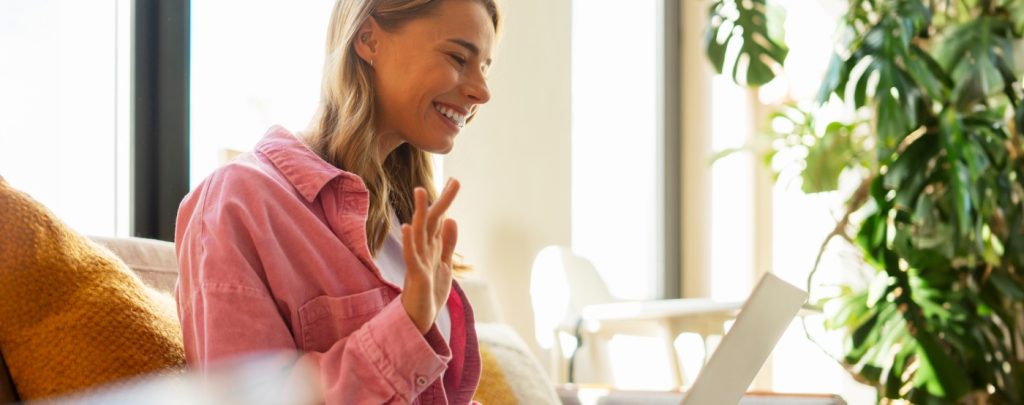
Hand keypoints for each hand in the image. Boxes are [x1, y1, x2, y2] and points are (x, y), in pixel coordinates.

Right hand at [400, 179, 459, 333]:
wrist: (419, 318)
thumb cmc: (429, 291)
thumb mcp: (444, 264)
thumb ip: (447, 243)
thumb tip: (452, 219)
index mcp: (432, 246)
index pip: (440, 218)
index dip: (447, 200)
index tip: (455, 180)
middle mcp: (424, 249)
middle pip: (432, 220)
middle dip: (443, 201)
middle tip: (455, 181)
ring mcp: (418, 260)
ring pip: (419, 233)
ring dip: (419, 212)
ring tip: (420, 192)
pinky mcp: (415, 274)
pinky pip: (411, 256)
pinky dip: (409, 242)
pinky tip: (407, 227)